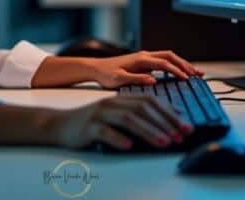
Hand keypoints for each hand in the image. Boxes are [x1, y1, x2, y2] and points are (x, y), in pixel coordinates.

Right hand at [50, 95, 192, 150]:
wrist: (59, 124)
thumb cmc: (91, 122)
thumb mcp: (116, 114)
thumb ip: (138, 114)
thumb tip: (168, 120)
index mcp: (121, 98)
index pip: (150, 101)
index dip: (169, 112)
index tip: (185, 124)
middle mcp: (112, 103)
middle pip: (143, 108)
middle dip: (165, 122)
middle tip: (181, 134)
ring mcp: (100, 114)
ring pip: (128, 119)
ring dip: (148, 131)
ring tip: (164, 142)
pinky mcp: (88, 127)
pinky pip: (105, 132)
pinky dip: (118, 138)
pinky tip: (130, 145)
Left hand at [89, 50, 202, 88]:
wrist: (95, 68)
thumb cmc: (105, 74)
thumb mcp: (119, 80)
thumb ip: (137, 80)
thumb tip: (154, 81)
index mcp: (140, 59)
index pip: (164, 64)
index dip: (177, 71)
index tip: (187, 79)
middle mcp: (144, 56)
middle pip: (170, 56)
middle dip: (185, 64)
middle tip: (198, 74)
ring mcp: (144, 58)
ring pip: (168, 57)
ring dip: (182, 63)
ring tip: (194, 72)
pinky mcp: (144, 62)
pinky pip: (163, 61)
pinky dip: (174, 65)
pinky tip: (180, 72)